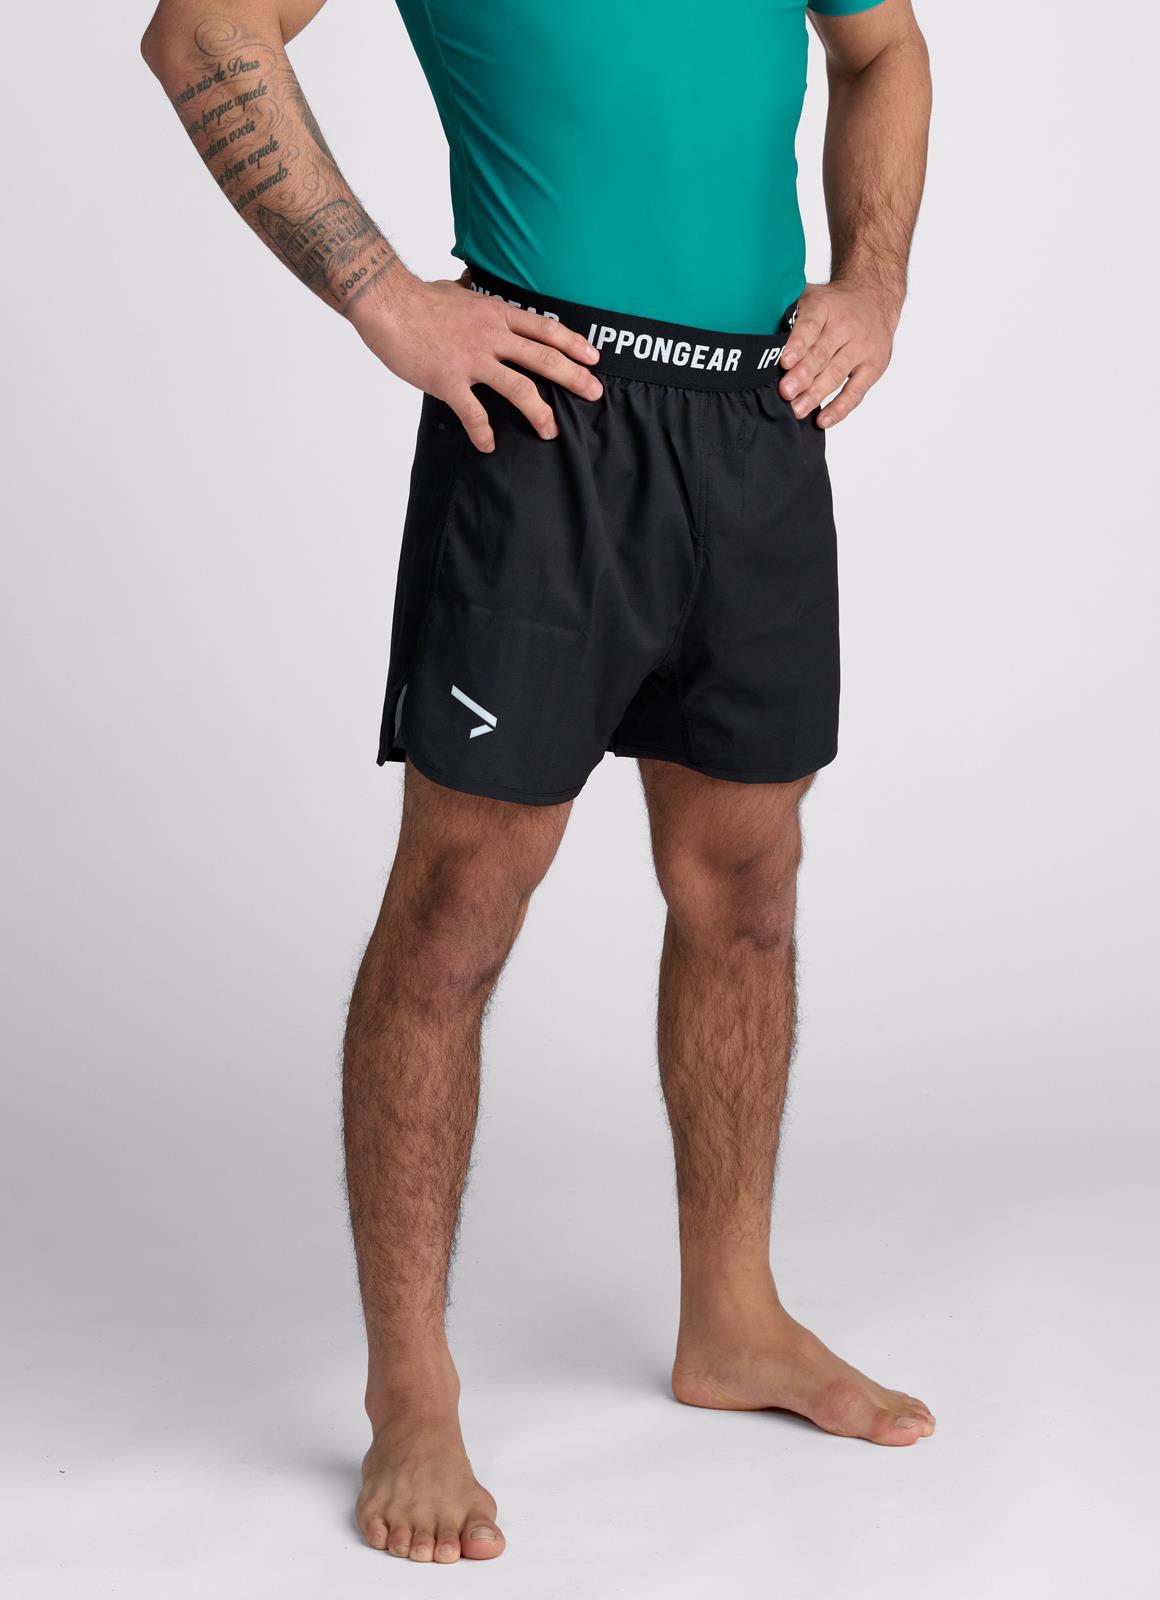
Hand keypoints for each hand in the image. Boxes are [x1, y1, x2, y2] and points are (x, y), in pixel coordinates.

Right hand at [347, 267, 603, 451]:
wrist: (386, 302)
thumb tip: (478, 296)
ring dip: (539, 412)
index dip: (572, 343)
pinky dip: (483, 432)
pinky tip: (489, 445)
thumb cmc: (418, 297)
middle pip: (543, 358)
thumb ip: (477, 302)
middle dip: (574, 377)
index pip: (544, 329)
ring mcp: (471, 359)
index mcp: (495, 314)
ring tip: (550, 430)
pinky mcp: (448, 380)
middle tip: (594, 393)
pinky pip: (473, 412)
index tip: (594, 357)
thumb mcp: (459, 293)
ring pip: (518, 388)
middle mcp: (490, 336)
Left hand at [778, 279, 899, 428]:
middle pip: (822, 354)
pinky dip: (839, 408)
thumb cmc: (831, 304)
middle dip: (802, 375)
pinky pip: (856, 392)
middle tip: (785, 392)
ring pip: (836, 374)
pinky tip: (822, 420)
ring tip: (797, 410)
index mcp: (825, 305)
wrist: (873, 298)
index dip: (797, 344)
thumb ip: (788, 313)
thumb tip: (758, 337)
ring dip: (815, 394)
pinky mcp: (873, 366)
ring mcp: (862, 347)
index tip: (784, 361)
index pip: (810, 325)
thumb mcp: (809, 296)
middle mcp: (846, 325)